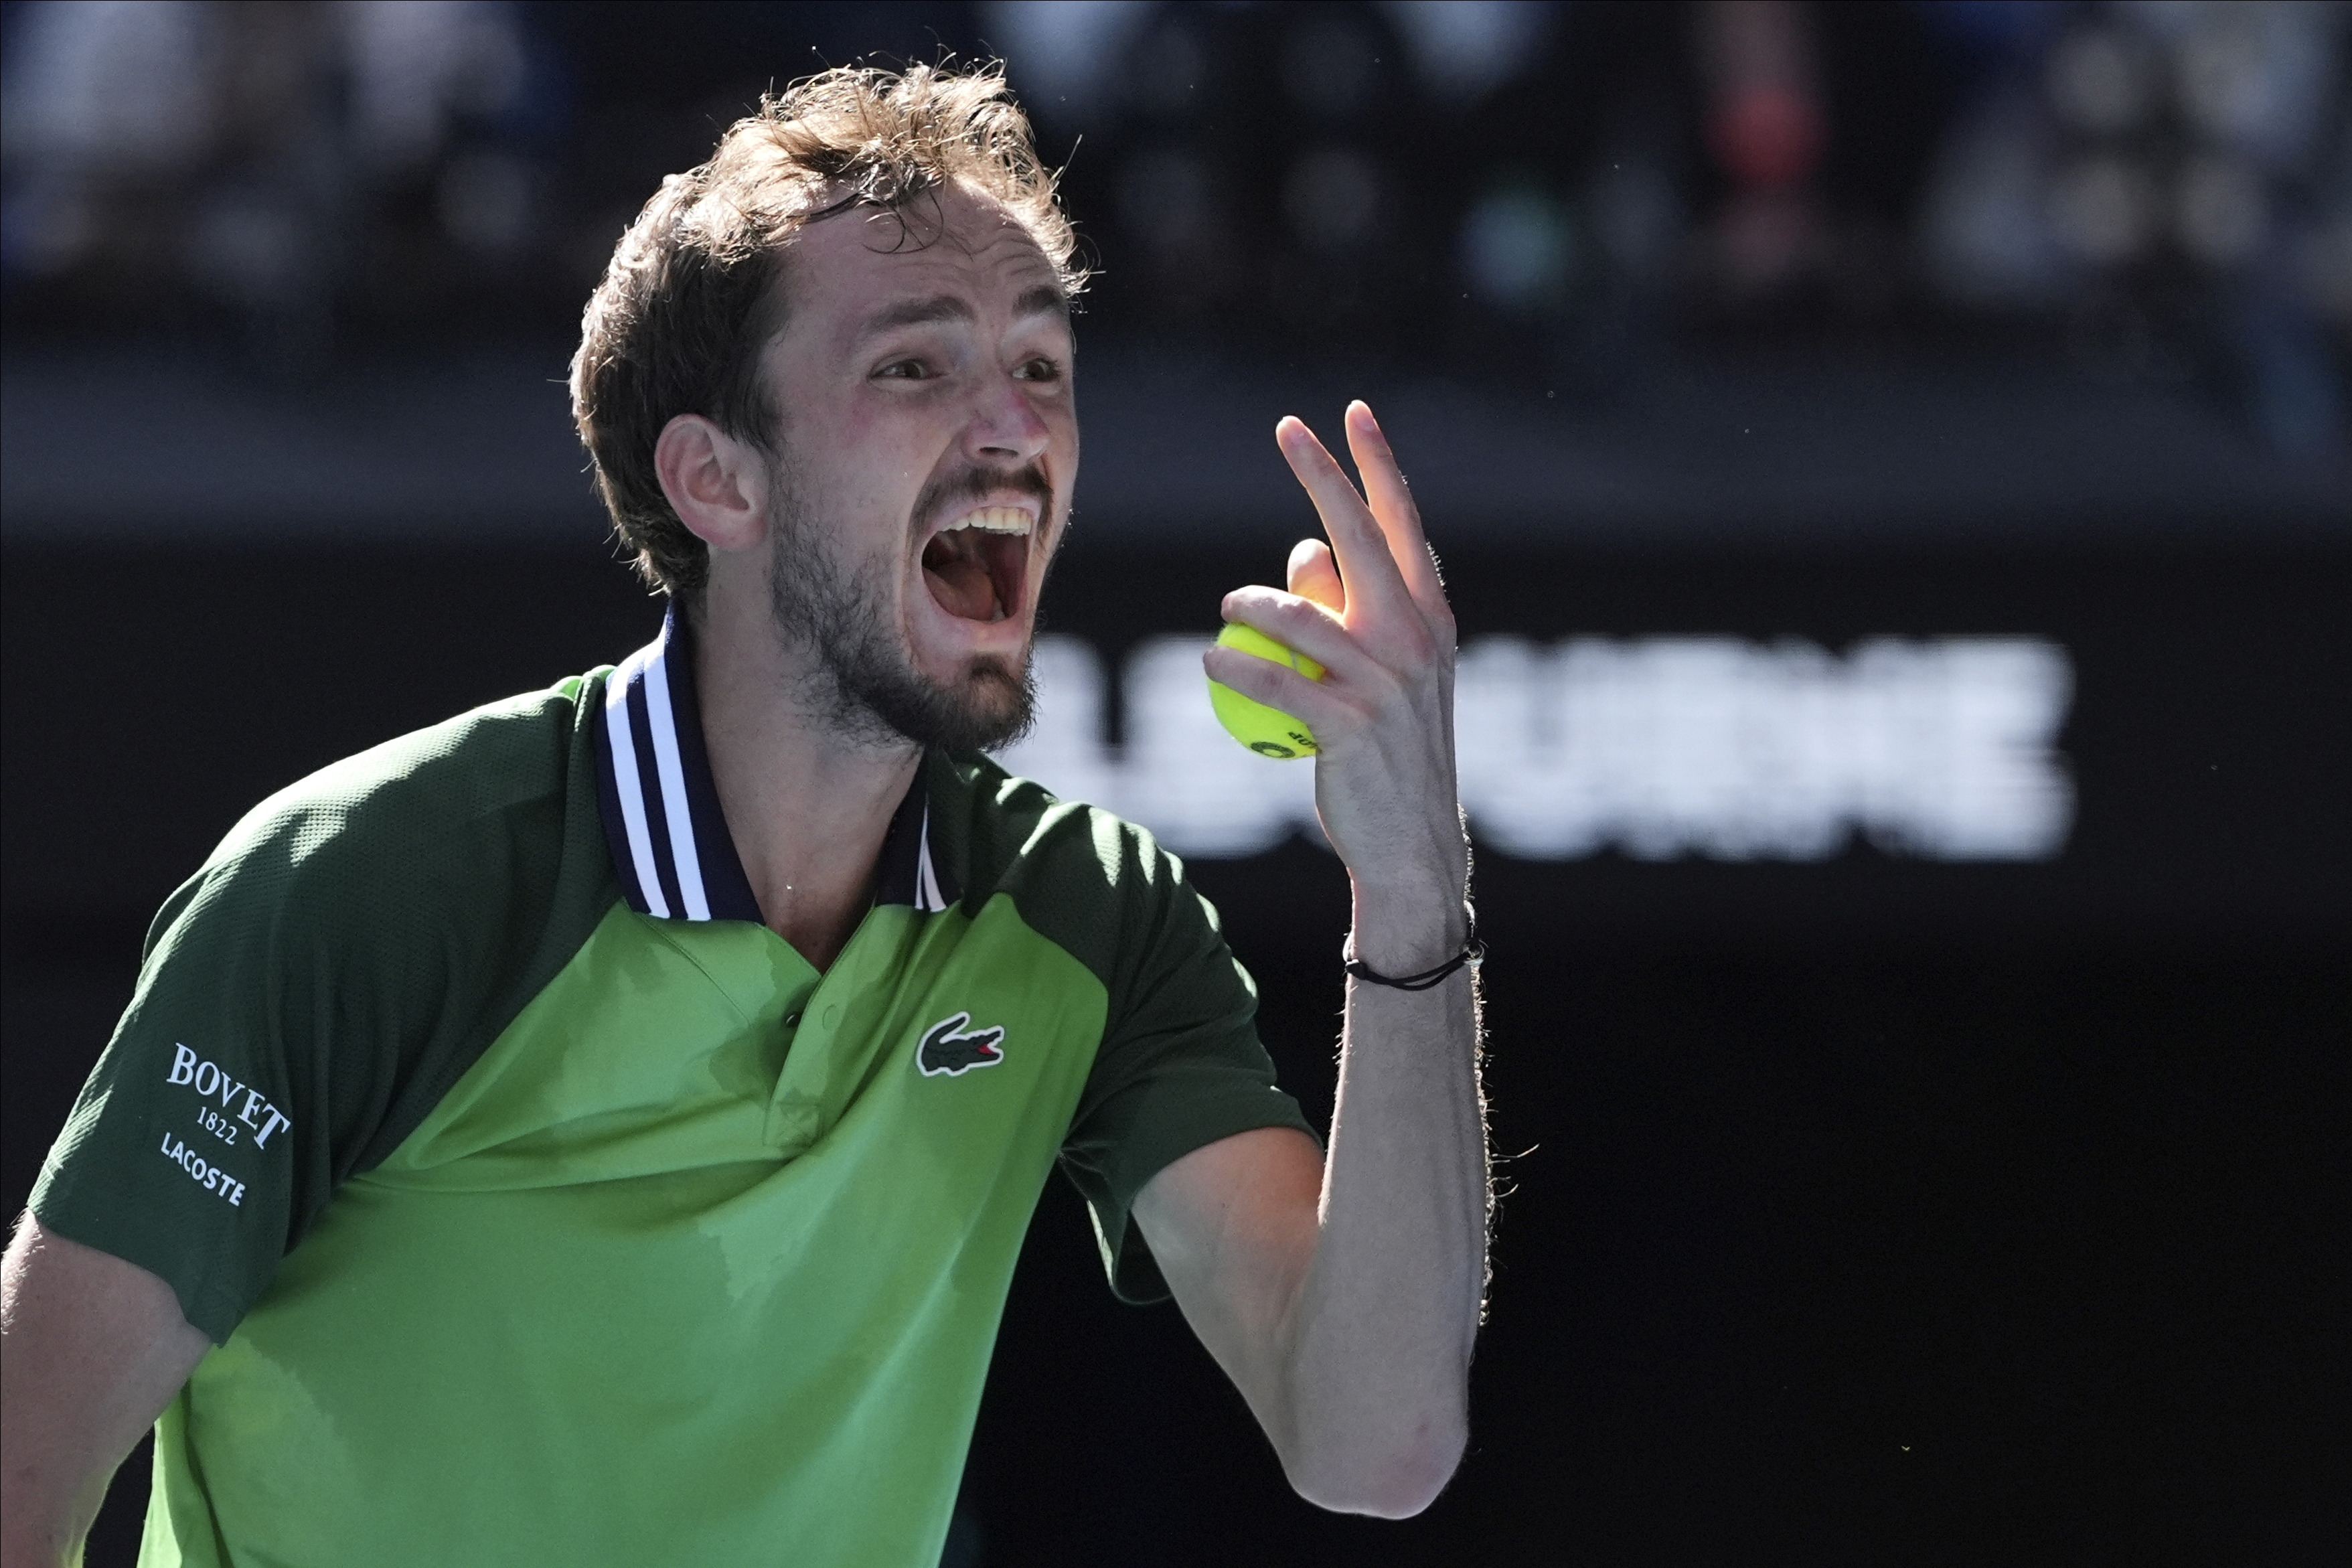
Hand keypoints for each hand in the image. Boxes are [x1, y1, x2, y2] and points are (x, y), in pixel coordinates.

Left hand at [1202, 403, 1467, 968]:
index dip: (1375, 465)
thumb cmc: (1387, 751)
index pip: (1402, 524)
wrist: (1413, 843)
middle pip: (1364, 538)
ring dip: (1254, 603)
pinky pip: (1281, 682)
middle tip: (1290, 428)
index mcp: (1429, 617)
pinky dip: (1239, 665)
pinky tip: (1210, 657)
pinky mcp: (1351, 727)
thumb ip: (1347, 609)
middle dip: (1326, 476)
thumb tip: (1303, 550)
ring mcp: (1387, 683)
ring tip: (1228, 607)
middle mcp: (1416, 638)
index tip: (1350, 413)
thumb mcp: (1381, 674)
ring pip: (1305, 614)